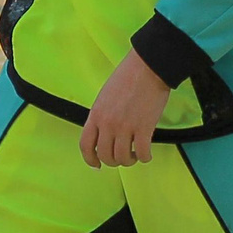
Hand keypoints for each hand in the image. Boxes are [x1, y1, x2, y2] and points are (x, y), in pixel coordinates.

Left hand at [80, 52, 170, 167]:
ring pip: (123, 158)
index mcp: (96, 115)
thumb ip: (101, 116)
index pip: (85, 145)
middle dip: (113, 161)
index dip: (90, 159)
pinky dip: (145, 158)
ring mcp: (125, 127)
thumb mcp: (104, 96)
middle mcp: (107, 124)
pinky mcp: (144, 128)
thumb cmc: (128, 77)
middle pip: (105, 155)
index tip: (96, 165)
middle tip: (122, 157)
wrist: (147, 68)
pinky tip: (147, 154)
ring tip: (135, 155)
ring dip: (129, 160)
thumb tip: (104, 133)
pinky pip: (142, 153)